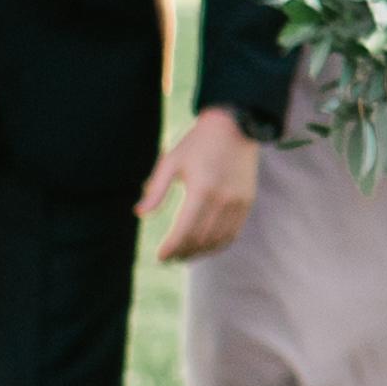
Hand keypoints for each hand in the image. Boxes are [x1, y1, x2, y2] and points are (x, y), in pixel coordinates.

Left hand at [140, 107, 262, 261]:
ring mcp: (237, 202)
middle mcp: (222, 199)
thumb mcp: (172, 161)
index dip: (171, 247)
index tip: (160, 256)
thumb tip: (139, 214)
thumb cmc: (197, 143)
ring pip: (217, 240)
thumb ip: (156, 189)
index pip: (184, 229)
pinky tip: (204, 248)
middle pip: (200, 239)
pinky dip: (217, 245)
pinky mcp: (247, 202)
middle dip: (183, 253)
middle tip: (169, 258)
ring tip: (184, 256)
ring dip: (199, 253)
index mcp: (201, 188)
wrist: (235, 126)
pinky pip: (232, 234)